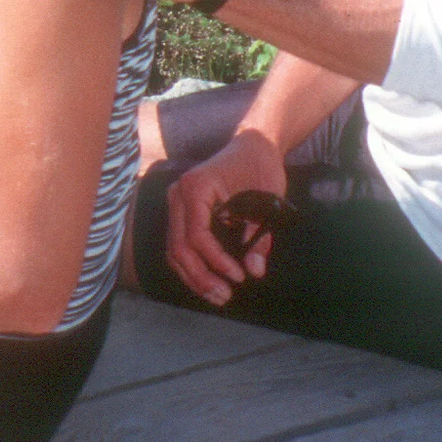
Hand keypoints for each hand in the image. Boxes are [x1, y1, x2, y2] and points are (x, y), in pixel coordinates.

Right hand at [163, 129, 288, 306]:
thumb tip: (255, 270)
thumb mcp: (267, 200)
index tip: (239, 277)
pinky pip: (178, 245)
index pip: (197, 235)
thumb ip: (259, 236)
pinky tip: (208, 281)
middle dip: (201, 277)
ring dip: (194, 277)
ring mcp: (175, 203)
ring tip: (218, 296)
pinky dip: (191, 266)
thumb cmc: (260, 166)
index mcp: (195, 186)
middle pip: (180, 247)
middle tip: (226, 296)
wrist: (253, 145)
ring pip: (174, 250)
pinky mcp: (181, 212)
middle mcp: (177, 194)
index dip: (216, 261)